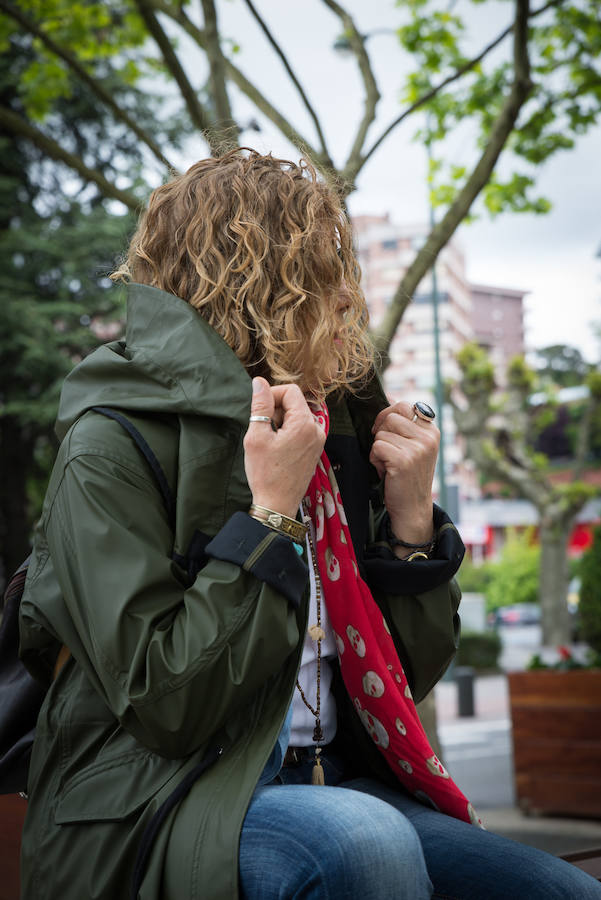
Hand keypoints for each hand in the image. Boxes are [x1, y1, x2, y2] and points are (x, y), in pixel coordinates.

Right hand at [244, 377, 325, 518]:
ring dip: (281, 421)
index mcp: (305, 424)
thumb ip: (260, 405)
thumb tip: (259, 382)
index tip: (260, 410)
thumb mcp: (257, 436)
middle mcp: (316, 430)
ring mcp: (318, 440)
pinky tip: (277, 449)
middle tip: (263, 430)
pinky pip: (301, 429)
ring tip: (270, 441)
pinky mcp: (314, 449)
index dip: (272, 395)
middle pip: (295, 403)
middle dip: (276, 410)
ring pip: (297, 416)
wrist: (277, 504)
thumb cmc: (265, 473)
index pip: (291, 391)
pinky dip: (287, 432)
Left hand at [370, 401, 439, 546]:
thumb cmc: (407, 475)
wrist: (412, 508)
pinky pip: (377, 446)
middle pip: (391, 416)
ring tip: (389, 463)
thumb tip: (388, 397)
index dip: (388, 415)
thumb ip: (404, 424)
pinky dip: (375, 459)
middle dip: (381, 431)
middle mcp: (428, 437)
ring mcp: (418, 448)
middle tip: (385, 449)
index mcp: (431, 430)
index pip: (405, 405)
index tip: (385, 430)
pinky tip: (386, 471)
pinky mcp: (404, 460)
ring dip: (378, 448)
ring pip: (382, 432)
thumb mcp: (413, 446)